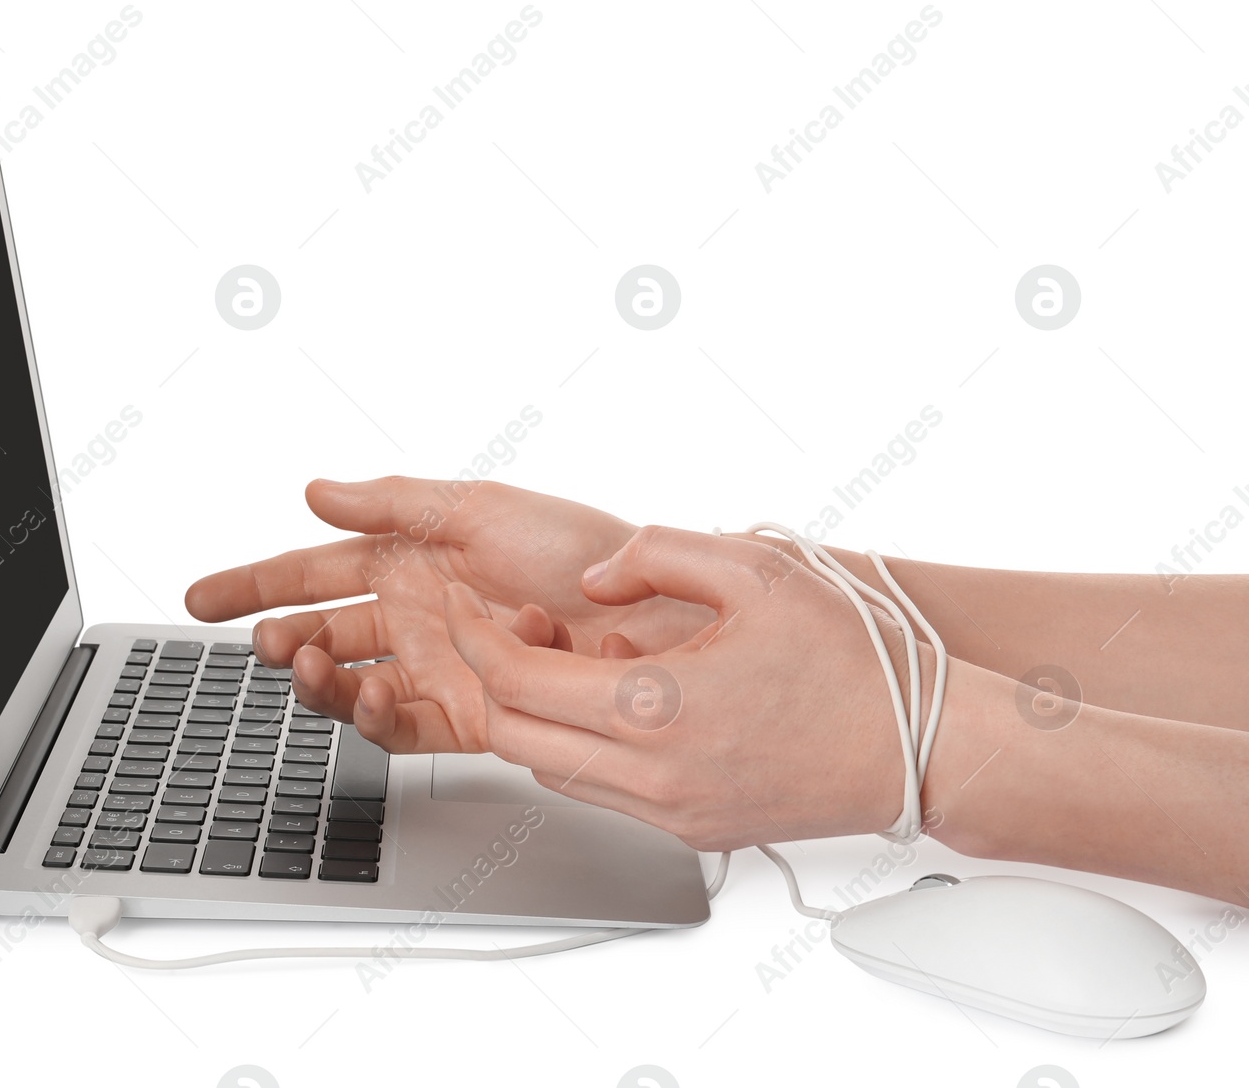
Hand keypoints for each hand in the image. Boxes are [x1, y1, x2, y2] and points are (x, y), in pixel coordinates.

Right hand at [183, 477, 717, 752]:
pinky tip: (368, 695)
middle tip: (267, 643)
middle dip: (284, 640)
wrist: (650, 618)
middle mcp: (415, 616)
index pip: (313, 572)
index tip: (200, 599)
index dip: (255, 584)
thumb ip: (392, 503)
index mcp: (409, 557)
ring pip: (351, 683)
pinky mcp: (465, 717)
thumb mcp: (478, 507)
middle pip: (324, 633)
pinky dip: (372, 717)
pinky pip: (399, 725)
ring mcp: (436, 668)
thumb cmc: (576, 549)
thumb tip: (314, 491)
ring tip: (310, 667)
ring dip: (321, 681)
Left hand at [442, 525, 915, 849]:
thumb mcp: (754, 569)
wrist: (922, 750)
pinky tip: (626, 697)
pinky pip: (601, 790)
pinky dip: (583, 743)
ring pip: (550, 770)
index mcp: (655, 708)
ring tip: (580, 652)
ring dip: (538, 711)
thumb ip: (653, 554)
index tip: (464, 604)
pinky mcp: (690, 832)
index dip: (473, 635)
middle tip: (512, 625)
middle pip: (513, 735)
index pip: (515, 679)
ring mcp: (669, 814)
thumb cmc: (853, 662)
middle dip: (490, 674)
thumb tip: (589, 581)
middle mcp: (651, 776)